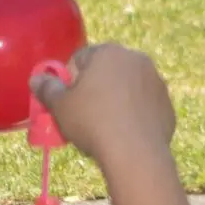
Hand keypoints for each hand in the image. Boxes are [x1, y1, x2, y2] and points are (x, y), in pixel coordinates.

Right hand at [30, 43, 175, 166]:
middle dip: (95, 89)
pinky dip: (134, 115)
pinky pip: (144, 106)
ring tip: (105, 128)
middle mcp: (137, 59)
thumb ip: (47, 88)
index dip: (69, 81)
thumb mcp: (60, 106)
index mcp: (109, 52)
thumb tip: (37, 78)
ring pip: (128, 88)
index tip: (67, 102)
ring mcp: (156, 81)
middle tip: (84, 117)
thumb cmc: (92, 122)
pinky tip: (125, 135)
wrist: (135, 152)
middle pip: (107, 72)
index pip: (80, 59)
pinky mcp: (167, 104)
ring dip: (116, 101)